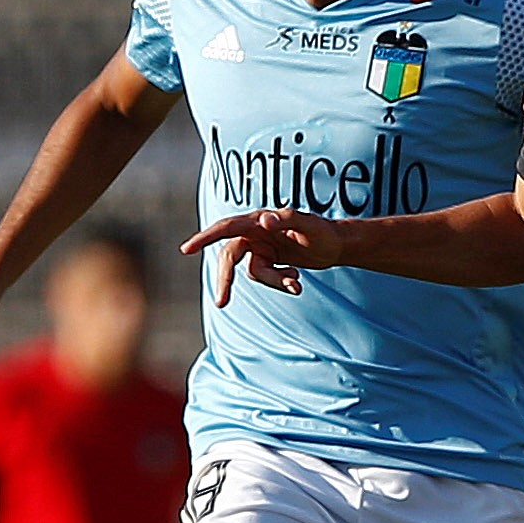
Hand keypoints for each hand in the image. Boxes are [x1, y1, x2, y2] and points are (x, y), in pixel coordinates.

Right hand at [180, 207, 348, 305]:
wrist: (337, 245)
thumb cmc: (324, 231)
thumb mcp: (309, 225)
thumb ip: (287, 219)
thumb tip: (264, 219)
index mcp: (258, 220)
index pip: (226, 228)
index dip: (205, 238)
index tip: (186, 249)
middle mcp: (255, 233)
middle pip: (230, 257)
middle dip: (227, 280)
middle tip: (222, 303)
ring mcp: (260, 248)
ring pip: (253, 272)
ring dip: (273, 281)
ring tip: (296, 282)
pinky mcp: (268, 261)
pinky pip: (265, 277)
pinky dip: (280, 282)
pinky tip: (297, 280)